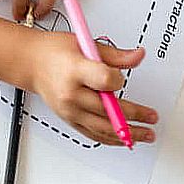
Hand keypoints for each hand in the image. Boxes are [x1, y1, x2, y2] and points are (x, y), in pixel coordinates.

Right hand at [21, 31, 158, 146]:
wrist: (31, 64)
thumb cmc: (55, 51)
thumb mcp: (85, 43)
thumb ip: (115, 55)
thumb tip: (138, 57)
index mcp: (75, 70)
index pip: (104, 80)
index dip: (118, 80)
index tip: (121, 77)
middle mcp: (71, 94)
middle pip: (107, 109)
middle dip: (134, 115)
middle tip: (152, 117)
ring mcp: (69, 110)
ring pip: (102, 127)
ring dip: (128, 133)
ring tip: (146, 134)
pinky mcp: (70, 120)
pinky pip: (93, 134)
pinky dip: (111, 138)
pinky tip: (127, 139)